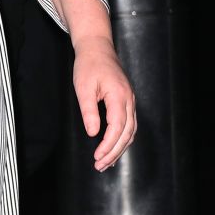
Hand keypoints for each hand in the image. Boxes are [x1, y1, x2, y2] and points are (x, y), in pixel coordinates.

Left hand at [73, 36, 136, 171]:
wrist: (97, 48)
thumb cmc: (89, 65)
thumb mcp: (83, 88)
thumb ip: (89, 111)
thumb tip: (93, 133)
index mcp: (119, 95)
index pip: (117, 126)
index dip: (108, 145)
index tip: (97, 156)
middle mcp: (129, 99)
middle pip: (127, 133)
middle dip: (114, 152)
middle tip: (100, 166)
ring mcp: (130, 100)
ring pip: (131, 131)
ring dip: (119, 148)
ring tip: (105, 163)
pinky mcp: (127, 101)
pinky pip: (129, 124)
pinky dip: (123, 139)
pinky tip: (113, 148)